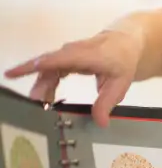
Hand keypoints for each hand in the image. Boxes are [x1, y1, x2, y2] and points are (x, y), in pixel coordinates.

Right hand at [4, 28, 142, 126]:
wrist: (124, 44)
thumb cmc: (122, 61)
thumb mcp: (119, 84)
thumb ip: (107, 103)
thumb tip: (100, 122)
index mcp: (89, 55)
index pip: (64, 58)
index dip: (47, 63)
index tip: (31, 69)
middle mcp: (74, 51)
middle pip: (50, 63)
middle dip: (38, 80)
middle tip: (33, 100)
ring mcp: (67, 54)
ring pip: (47, 67)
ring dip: (40, 85)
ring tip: (39, 104)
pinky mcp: (64, 58)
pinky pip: (50, 69)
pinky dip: (46, 84)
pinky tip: (45, 98)